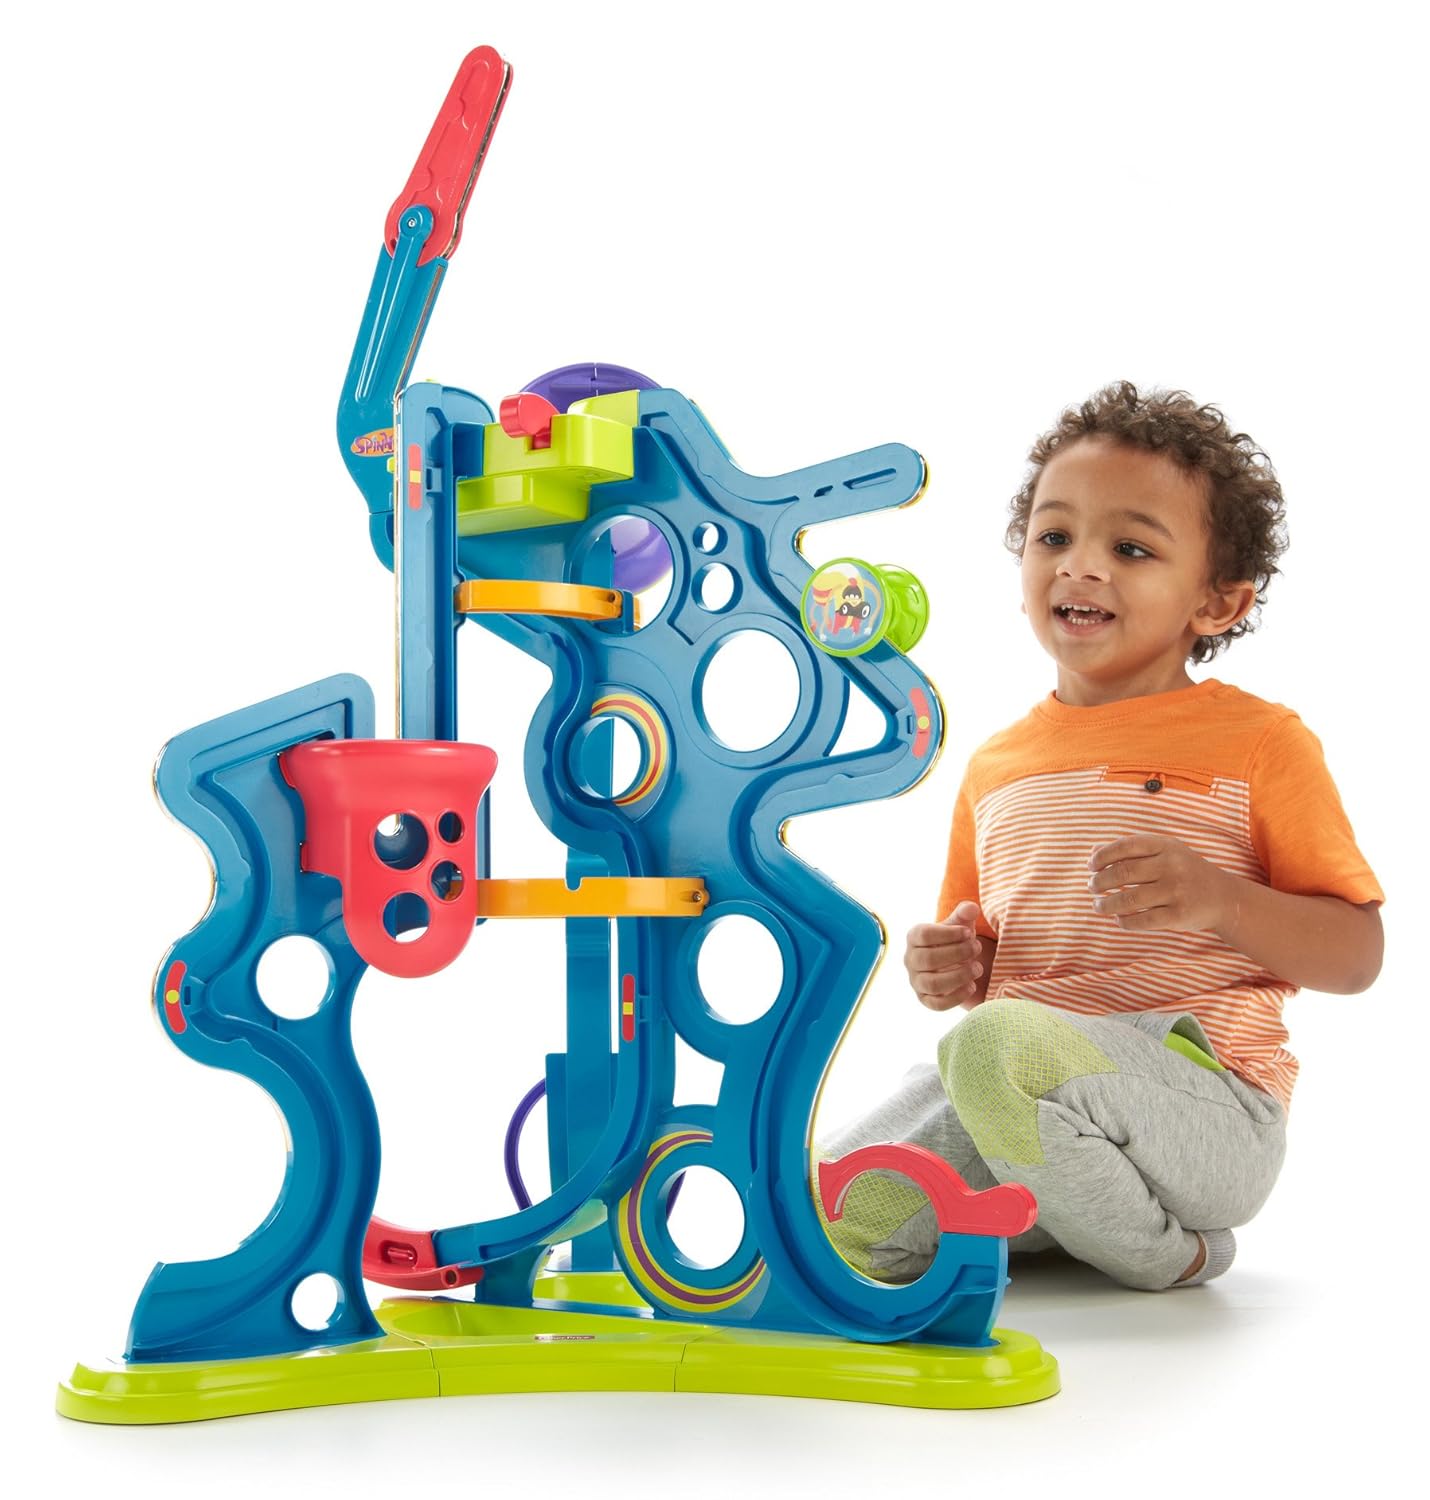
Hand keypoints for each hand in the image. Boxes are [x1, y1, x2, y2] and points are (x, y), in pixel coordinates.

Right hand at [904, 899, 987, 1010]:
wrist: (955, 964)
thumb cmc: (956, 941)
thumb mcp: (961, 926)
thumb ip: (965, 915)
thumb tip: (971, 908)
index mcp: (914, 938)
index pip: (923, 935)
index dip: (948, 934)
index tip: (968, 932)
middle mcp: (910, 960)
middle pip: (927, 960)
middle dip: (957, 954)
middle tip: (977, 948)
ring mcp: (916, 981)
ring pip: (932, 983)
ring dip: (959, 976)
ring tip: (978, 968)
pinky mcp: (926, 1000)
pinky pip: (937, 1004)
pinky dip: (956, 996)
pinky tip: (972, 986)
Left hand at [1087, 835, 1234, 933]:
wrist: (1224, 897)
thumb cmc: (1184, 870)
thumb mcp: (1163, 852)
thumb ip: (1131, 849)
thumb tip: (1094, 850)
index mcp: (1166, 846)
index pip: (1125, 846)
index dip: (1102, 855)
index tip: (1090, 866)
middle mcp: (1172, 866)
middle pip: (1123, 873)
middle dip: (1100, 881)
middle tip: (1091, 887)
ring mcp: (1177, 891)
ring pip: (1129, 900)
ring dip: (1106, 904)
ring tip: (1098, 905)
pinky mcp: (1179, 916)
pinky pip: (1142, 920)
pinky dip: (1124, 921)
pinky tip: (1119, 919)